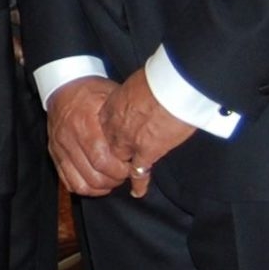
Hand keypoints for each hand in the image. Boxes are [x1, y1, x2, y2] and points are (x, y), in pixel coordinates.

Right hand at [45, 77, 130, 196]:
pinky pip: (68, 181)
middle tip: (125, 174)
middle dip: (114, 180)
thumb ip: (124, 122)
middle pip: (93, 175)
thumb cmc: (91, 91)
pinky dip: (85, 188)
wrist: (63, 85)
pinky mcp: (54, 154)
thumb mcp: (113, 97)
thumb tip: (142, 143)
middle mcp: (69, 138)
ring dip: (100, 187)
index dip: (121, 170)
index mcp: (84, 123)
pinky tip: (97, 182)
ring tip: (112, 179)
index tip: (133, 167)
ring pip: (80, 183)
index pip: (103, 159)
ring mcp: (59, 148)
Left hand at [100, 69, 194, 196]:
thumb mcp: (131, 87)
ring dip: (122, 172)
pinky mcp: (146, 151)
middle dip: (109, 160)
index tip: (109, 145)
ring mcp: (127, 141)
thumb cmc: (155, 80)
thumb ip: (129, 99)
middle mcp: (113, 127)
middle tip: (116, 167)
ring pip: (117, 164)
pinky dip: (139, 182)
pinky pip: (138, 172)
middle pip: (104, 150)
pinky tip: (138, 190)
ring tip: (126, 178)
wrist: (168, 84)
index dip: (105, 141)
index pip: (100, 132)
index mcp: (108, 110)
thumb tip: (137, 99)